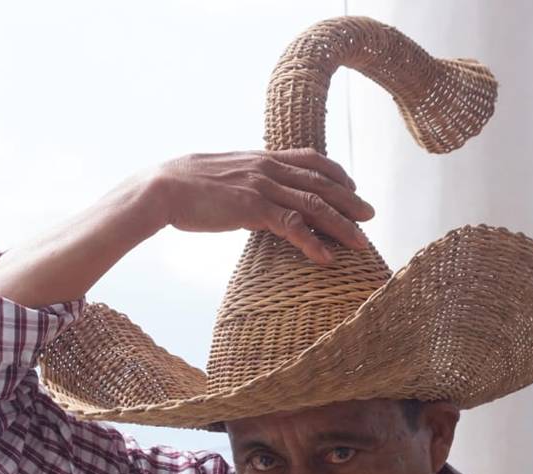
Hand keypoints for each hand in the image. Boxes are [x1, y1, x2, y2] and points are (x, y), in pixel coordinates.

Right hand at [150, 149, 374, 263]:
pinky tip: (327, 257)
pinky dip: (313, 242)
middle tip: (370, 215)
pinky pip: (292, 226)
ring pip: (314, 204)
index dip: (336, 172)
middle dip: (349, 200)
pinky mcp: (252, 208)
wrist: (162, 188)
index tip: (352, 185)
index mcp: (262, 157)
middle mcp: (268, 167)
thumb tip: (251, 192)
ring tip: (361, 241)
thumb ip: (245, 179)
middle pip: (321, 182)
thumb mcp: (223, 174)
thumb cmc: (186, 184)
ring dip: (341, 224)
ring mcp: (262, 186)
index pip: (310, 158)